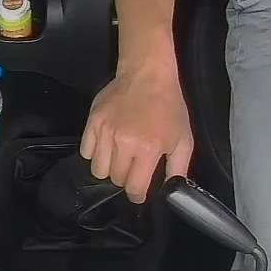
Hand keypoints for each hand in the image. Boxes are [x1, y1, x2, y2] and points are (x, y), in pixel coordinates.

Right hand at [80, 68, 193, 203]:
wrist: (148, 74)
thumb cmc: (168, 105)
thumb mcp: (183, 138)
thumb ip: (178, 168)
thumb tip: (172, 189)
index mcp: (148, 149)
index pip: (134, 188)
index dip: (137, 196)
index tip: (139, 194)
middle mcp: (124, 142)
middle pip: (116, 180)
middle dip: (125, 179)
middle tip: (133, 168)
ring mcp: (105, 132)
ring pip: (98, 169)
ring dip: (109, 169)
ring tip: (119, 158)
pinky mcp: (93, 122)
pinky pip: (86, 152)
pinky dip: (95, 154)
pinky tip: (107, 146)